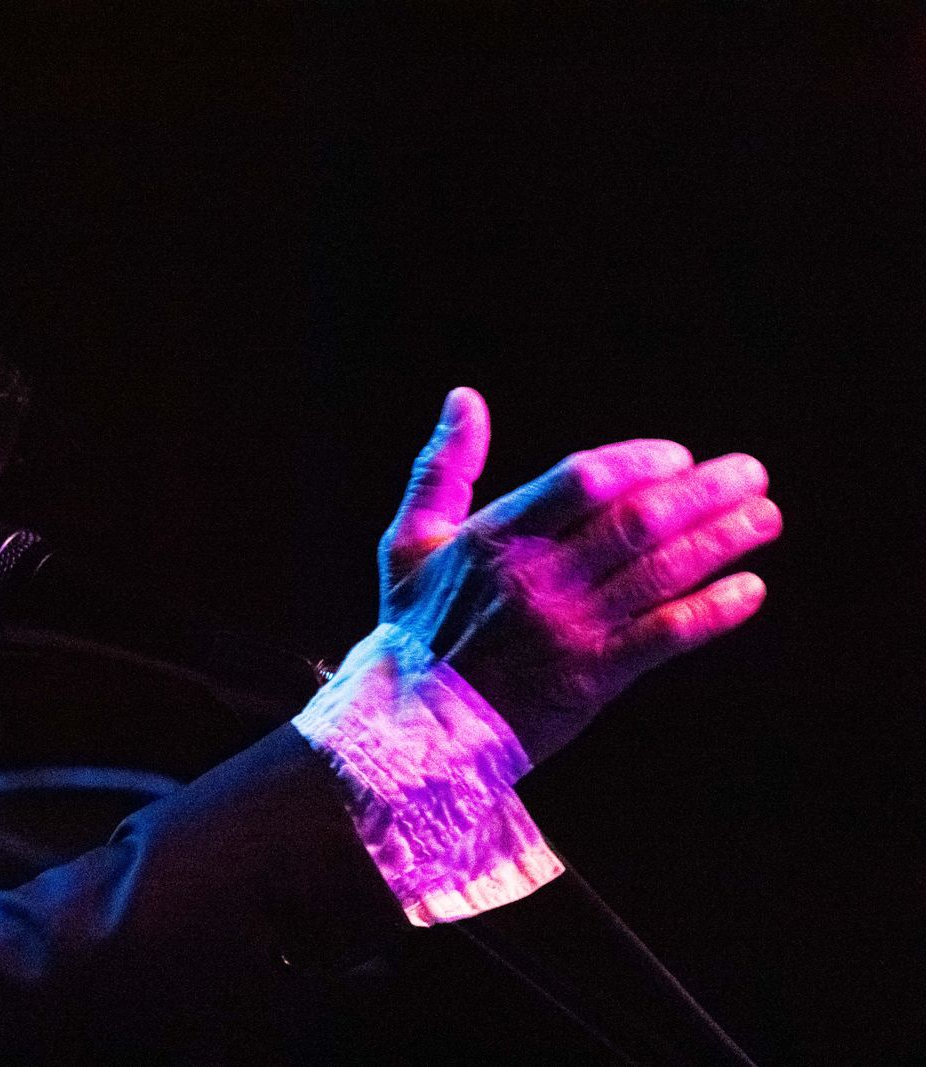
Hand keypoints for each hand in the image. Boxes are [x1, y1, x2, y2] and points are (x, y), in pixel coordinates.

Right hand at [378, 388, 780, 763]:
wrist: (416, 726)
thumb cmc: (416, 629)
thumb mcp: (410, 540)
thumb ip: (442, 467)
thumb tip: (464, 398)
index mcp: (495, 538)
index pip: (581, 481)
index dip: (638, 462)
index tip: (677, 456)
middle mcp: (536, 578)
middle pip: (637, 522)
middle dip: (703, 494)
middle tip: (750, 474)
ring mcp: (568, 629)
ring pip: (661, 573)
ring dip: (721, 542)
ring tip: (764, 519)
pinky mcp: (592, 677)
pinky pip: (665, 636)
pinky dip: (712, 612)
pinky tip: (749, 590)